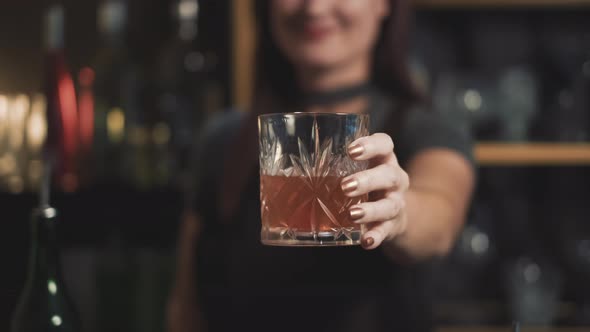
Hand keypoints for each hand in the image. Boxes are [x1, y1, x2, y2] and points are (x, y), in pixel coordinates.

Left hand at [341, 133, 409, 249]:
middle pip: (389, 174)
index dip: (371, 145)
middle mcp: (394, 179)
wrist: (394, 214)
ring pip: (390, 204)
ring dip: (371, 210)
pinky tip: (365, 241)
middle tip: (345, 186)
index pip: (385, 144)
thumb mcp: (354, 171)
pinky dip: (376, 236)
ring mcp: (396, 202)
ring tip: (352, 214)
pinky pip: (386, 231)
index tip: (351, 150)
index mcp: (383, 160)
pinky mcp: (393, 226)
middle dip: (367, 180)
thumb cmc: (364, 185)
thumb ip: (330, 167)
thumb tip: (278, 171)